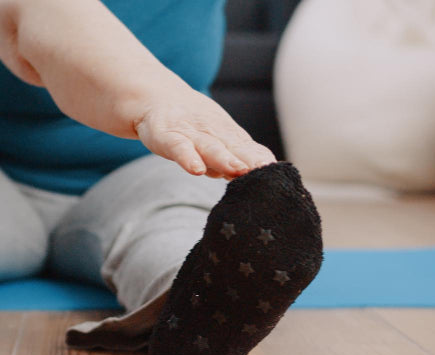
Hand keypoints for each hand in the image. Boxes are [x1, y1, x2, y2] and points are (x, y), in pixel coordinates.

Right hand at [132, 89, 276, 179]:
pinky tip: (196, 169)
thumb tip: (265, 175)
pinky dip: (187, 158)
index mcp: (228, 139)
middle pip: (234, 150)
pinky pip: (179, 148)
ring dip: (224, 159)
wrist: (157, 98)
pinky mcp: (167, 136)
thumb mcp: (218, 140)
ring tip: (238, 170)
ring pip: (210, 148)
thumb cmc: (193, 126)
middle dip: (249, 162)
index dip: (262, 163)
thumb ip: (239, 156)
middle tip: (264, 172)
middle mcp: (214, 136)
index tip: (277, 176)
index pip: (250, 152)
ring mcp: (190, 135)